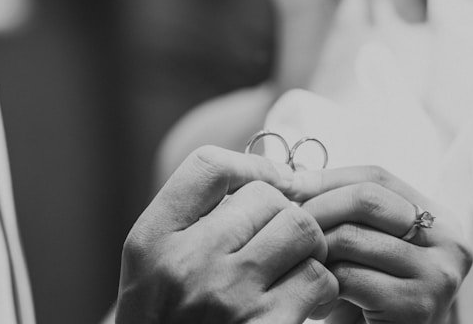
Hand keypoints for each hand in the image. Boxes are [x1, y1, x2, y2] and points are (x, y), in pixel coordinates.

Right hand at [116, 146, 338, 323]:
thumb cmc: (167, 318)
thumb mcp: (153, 261)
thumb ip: (193, 216)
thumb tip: (271, 178)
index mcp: (154, 239)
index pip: (207, 166)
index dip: (251, 164)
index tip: (270, 180)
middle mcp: (188, 263)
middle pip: (265, 196)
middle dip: (283, 212)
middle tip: (279, 238)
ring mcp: (228, 296)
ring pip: (300, 229)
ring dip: (308, 245)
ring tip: (295, 263)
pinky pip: (316, 278)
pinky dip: (320, 286)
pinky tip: (303, 299)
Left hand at [287, 166, 472, 323]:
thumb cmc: (372, 303)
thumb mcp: (367, 248)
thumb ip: (346, 211)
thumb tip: (294, 174)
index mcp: (440, 218)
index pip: (377, 177)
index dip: (328, 177)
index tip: (286, 183)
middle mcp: (449, 241)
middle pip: (367, 198)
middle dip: (317, 207)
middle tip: (287, 224)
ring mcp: (438, 274)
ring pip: (351, 237)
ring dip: (315, 251)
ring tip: (302, 266)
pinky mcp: (418, 306)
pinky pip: (349, 277)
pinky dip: (322, 285)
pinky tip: (317, 302)